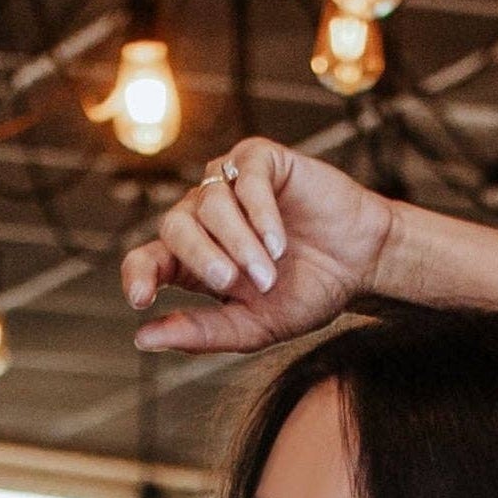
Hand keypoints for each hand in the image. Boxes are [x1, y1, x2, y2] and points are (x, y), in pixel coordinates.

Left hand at [122, 136, 394, 354]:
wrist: (359, 264)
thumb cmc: (306, 293)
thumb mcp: (253, 326)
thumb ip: (201, 332)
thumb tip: (143, 339)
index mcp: (193, 259)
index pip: (148, 259)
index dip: (138, 275)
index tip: (142, 300)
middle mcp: (203, 216)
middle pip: (174, 227)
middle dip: (200, 257)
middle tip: (229, 283)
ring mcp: (229, 183)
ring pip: (209, 203)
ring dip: (238, 242)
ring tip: (269, 273)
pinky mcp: (259, 159)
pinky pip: (245, 178)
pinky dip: (259, 214)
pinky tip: (279, 243)